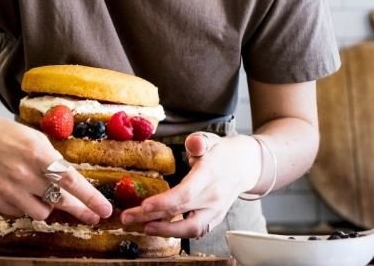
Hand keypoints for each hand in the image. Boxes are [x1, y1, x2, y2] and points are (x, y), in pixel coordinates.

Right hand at [0, 114, 112, 223]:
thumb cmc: (1, 133)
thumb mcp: (33, 137)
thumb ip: (51, 158)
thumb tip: (68, 178)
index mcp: (37, 153)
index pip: (71, 180)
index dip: (90, 197)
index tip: (104, 208)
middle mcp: (24, 174)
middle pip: (61, 201)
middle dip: (82, 211)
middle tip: (95, 217)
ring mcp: (8, 190)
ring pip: (41, 212)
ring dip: (50, 207)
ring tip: (49, 198)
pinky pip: (20, 213)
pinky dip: (26, 206)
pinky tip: (24, 194)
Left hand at [120, 133, 258, 237]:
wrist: (245, 166)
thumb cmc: (222, 152)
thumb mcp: (210, 140)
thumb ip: (199, 142)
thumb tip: (193, 142)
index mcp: (210, 175)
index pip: (186, 193)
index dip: (164, 202)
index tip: (144, 205)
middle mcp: (214, 197)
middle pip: (180, 212)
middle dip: (151, 217)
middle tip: (127, 218)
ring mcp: (216, 211)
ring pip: (190, 228)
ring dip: (164, 231)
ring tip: (142, 227)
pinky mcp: (214, 219)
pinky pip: (194, 230)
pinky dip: (175, 232)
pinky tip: (157, 228)